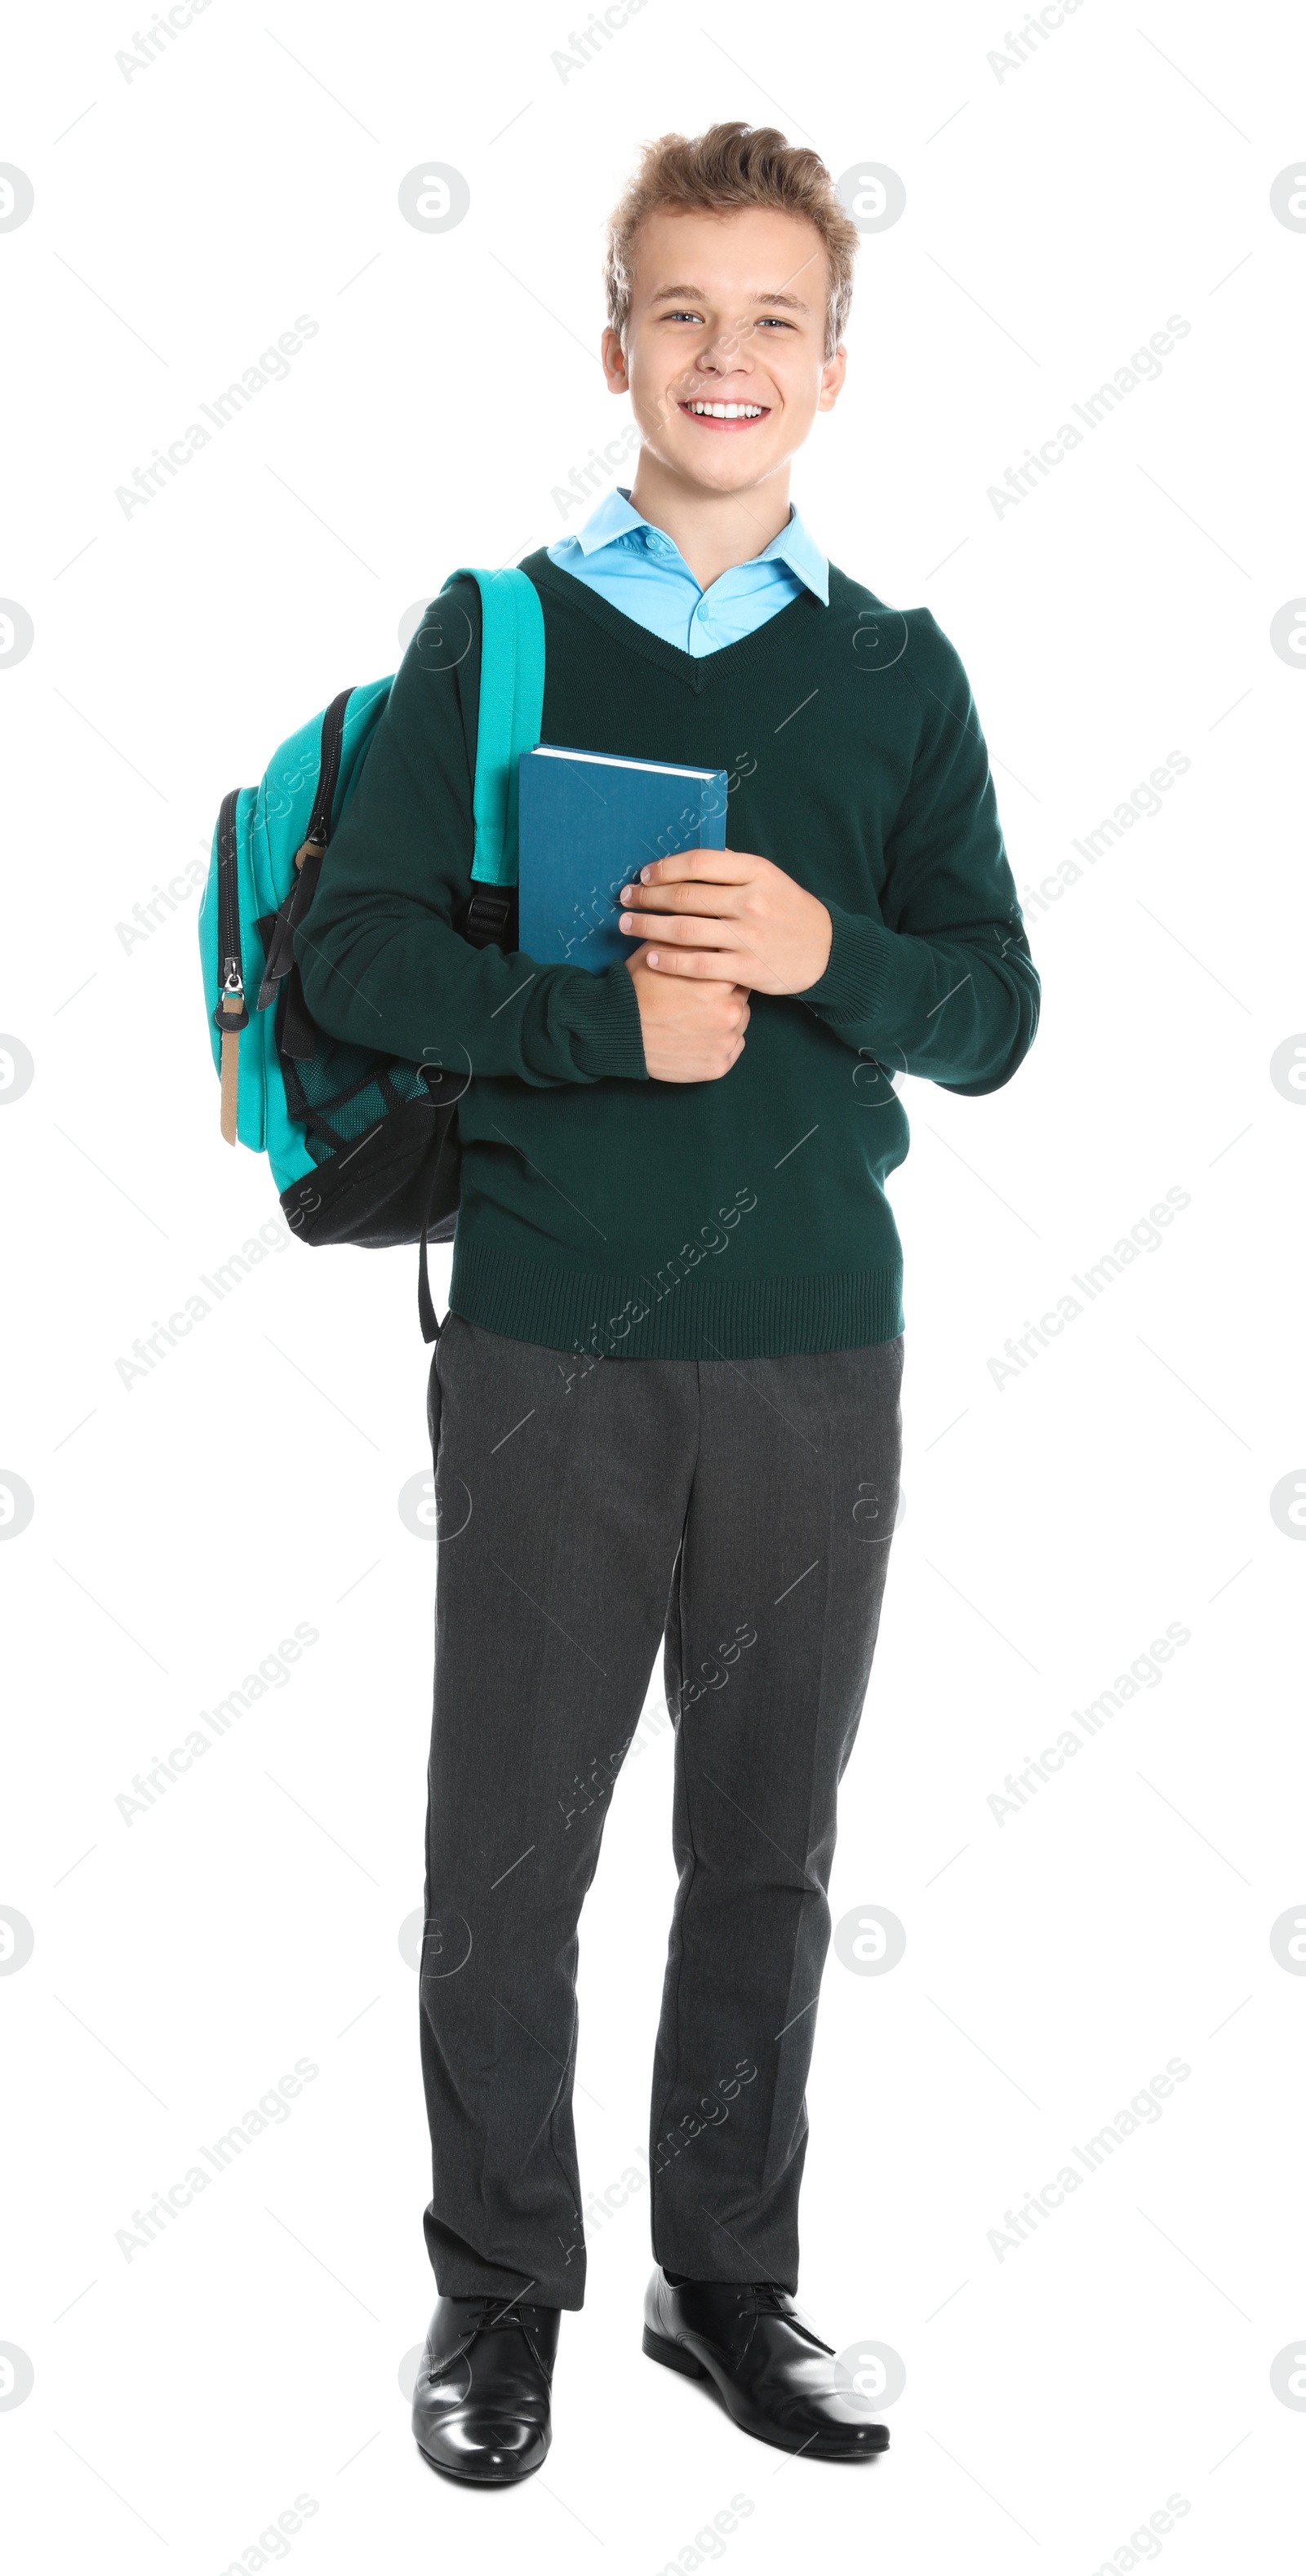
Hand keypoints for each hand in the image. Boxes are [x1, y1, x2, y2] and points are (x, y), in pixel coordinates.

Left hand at [618, 849, 832, 994]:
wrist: (825, 950)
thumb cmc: (789, 910)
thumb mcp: (769, 878)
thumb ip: (733, 867)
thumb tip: (690, 859)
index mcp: (756, 871)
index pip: (698, 863)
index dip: (664, 868)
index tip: (644, 875)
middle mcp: (752, 901)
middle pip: (685, 897)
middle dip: (647, 897)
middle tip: (625, 899)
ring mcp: (749, 936)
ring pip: (686, 930)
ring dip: (648, 927)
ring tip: (626, 925)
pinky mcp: (747, 968)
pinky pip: (698, 964)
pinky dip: (670, 960)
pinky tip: (650, 956)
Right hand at [623, 939, 749, 1081]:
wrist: (616, 1030)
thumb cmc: (637, 988)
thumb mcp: (662, 950)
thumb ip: (693, 937)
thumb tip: (713, 923)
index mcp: (722, 979)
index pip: (735, 968)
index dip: (720, 971)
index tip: (706, 976)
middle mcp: (732, 1012)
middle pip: (740, 998)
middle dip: (724, 996)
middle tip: (695, 1000)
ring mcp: (726, 1042)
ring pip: (737, 1025)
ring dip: (723, 1021)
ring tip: (693, 1020)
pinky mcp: (719, 1066)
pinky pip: (729, 1051)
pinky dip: (717, 1046)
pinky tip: (695, 1039)